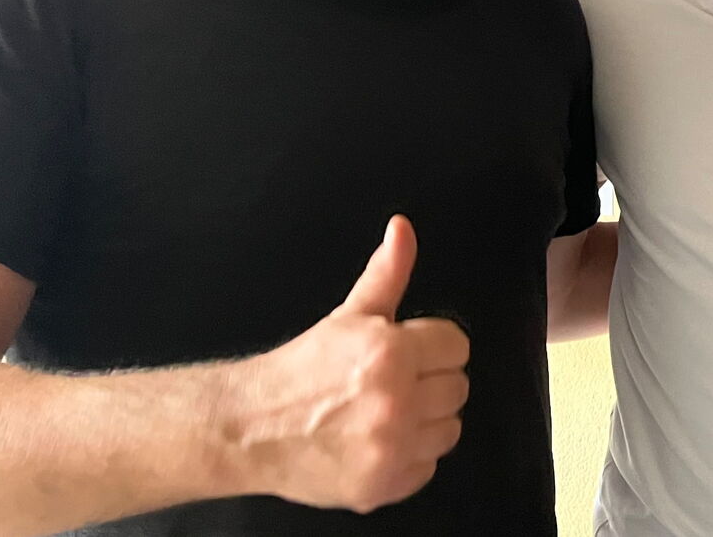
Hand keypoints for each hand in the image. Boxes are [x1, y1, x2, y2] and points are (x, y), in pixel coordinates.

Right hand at [231, 216, 469, 512]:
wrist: (254, 427)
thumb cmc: (303, 368)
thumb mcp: (349, 314)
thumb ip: (387, 272)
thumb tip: (403, 228)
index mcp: (391, 352)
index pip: (456, 345)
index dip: (434, 346)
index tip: (412, 352)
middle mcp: (396, 401)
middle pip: (458, 387)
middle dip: (431, 381)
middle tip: (396, 381)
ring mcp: (391, 448)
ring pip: (449, 429)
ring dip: (426, 421)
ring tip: (389, 412)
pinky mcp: (383, 485)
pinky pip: (428, 467)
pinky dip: (410, 458)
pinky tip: (380, 442)